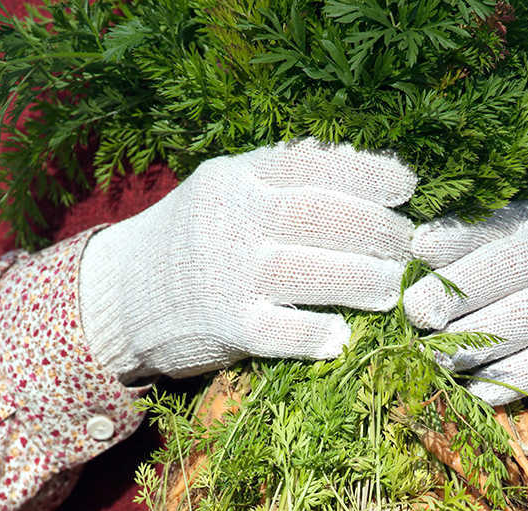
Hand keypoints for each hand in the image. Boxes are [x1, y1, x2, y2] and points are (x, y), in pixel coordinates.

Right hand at [79, 138, 415, 382]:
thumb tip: (350, 158)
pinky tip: (343, 336)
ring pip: (314, 272)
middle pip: (324, 218)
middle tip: (409, 245)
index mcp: (235, 178)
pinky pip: (284, 332)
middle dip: (380, 231)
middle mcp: (232, 220)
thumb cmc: (185, 242)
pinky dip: (319, 335)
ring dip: (365, 281)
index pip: (313, 166)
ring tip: (393, 288)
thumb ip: (277, 177)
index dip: (369, 173)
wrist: (118, 297)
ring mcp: (228, 275)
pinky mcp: (226, 327)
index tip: (408, 187)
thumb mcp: (222, 192)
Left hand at [403, 197, 527, 406]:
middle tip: (415, 318)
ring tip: (433, 361)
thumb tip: (414, 283)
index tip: (411, 256)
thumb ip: (490, 263)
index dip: (445, 242)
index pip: (486, 226)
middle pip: (497, 270)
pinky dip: (506, 381)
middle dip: (448, 295)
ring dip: (468, 345)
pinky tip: (476, 394)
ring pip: (518, 320)